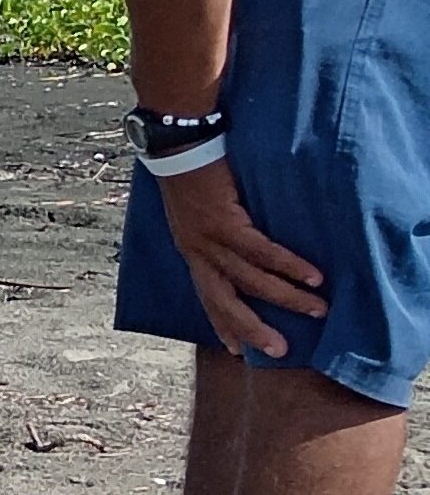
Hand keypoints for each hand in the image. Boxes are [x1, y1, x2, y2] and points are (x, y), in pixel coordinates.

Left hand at [157, 158, 326, 357]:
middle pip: (226, 301)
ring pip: (252, 280)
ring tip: (317, 310)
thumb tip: (243, 247)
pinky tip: (312, 277)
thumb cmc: (191, 172)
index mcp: (191, 251)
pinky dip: (289, 266)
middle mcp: (197, 252)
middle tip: (280, 350)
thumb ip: (216, 234)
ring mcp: (210, 240)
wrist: (178, 144)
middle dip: (253, 329)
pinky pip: (262, 252)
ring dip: (287, 298)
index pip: (207, 297)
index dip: (222, 324)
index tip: (236, 350)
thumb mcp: (198, 213)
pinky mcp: (225, 223)